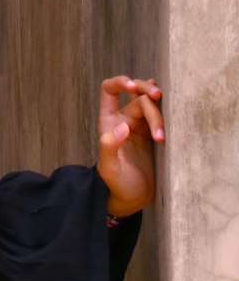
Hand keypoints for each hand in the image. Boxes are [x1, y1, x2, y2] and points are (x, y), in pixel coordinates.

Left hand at [97, 76, 164, 217]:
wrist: (132, 198)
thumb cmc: (116, 184)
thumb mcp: (109, 169)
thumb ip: (109, 148)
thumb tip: (122, 127)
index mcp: (108, 122)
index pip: (109, 90)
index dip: (119, 82)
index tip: (133, 86)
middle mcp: (123, 119)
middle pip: (136, 95)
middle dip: (146, 92)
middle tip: (159, 96)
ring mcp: (139, 126)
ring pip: (151, 106)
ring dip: (159, 113)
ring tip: (163, 136)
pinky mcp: (153, 135)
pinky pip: (161, 115)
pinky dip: (166, 112)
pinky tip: (173, 108)